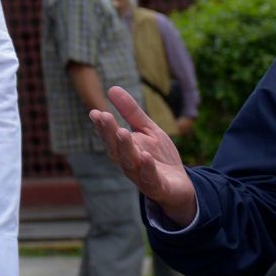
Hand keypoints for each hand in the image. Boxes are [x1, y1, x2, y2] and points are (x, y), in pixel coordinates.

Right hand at [92, 86, 196, 228]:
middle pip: (116, 149)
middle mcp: (129, 163)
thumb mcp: (148, 130)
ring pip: (130, 164)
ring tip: (122, 132)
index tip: (95, 113)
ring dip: (125, 148)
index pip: (110, 137)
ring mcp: (142, 177)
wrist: (180, 186)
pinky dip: (147, 168)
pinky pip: (150, 179)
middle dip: (109, 134)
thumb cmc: (160, 157)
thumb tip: (112, 88)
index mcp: (124, 149)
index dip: (102, 126)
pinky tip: (146, 156)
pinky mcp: (158, 187)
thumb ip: (131, 112)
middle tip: (104, 116)